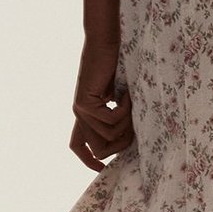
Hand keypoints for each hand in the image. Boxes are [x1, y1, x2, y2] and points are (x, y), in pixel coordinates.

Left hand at [69, 33, 134, 168]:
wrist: (106, 42)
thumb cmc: (117, 65)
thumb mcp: (119, 96)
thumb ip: (119, 115)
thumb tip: (132, 140)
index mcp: (86, 114)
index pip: (77, 145)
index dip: (88, 161)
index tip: (103, 169)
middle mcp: (80, 114)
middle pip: (98, 151)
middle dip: (121, 145)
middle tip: (135, 126)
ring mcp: (81, 110)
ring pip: (108, 137)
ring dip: (127, 124)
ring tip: (133, 104)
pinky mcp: (84, 103)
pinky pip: (110, 121)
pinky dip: (125, 110)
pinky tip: (128, 95)